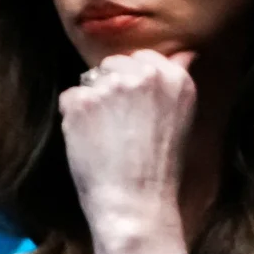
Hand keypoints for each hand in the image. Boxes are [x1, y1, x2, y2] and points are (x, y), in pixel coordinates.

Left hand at [58, 49, 196, 253]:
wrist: (134, 200)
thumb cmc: (157, 167)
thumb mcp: (181, 118)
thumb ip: (175, 81)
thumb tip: (184, 53)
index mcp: (175, 77)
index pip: (143, 57)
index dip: (131, 79)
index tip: (132, 105)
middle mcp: (145, 75)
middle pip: (113, 64)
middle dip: (109, 86)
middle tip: (116, 123)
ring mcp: (111, 86)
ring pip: (89, 79)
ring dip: (90, 100)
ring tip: (103, 133)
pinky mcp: (81, 101)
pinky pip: (69, 97)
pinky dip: (72, 116)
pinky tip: (87, 139)